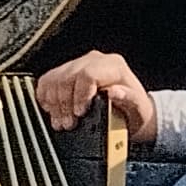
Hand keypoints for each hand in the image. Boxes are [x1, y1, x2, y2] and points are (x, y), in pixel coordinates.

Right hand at [34, 52, 157, 140]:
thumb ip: (128, 98)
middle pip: (67, 77)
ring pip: (54, 78)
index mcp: (113, 65)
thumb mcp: (138, 107)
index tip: (80, 113)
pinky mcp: (67, 72)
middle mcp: (95, 61)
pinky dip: (46, 97)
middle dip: (64, 104)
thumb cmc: (135, 110)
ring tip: (61, 121)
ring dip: (54, 104)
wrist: (131, 112)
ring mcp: (79, 65)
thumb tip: (115, 92)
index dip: (80, 95)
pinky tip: (54, 110)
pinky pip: (48, 80)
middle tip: (69, 123)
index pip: (88, 74)